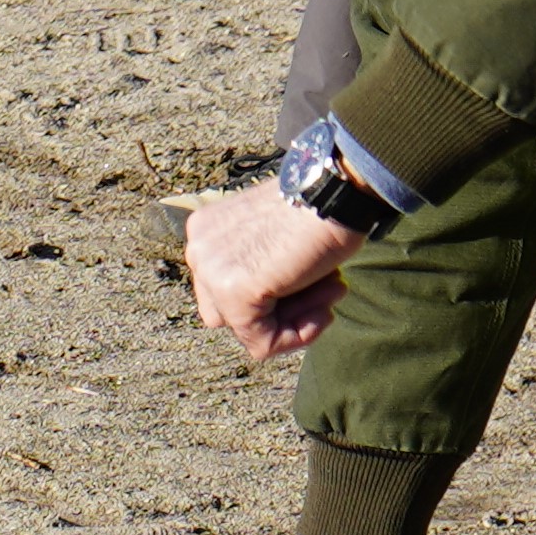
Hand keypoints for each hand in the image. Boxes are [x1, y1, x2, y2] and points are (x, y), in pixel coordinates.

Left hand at [181, 181, 363, 367]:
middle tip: (325, 290)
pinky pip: (261, 343)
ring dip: (296, 321)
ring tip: (332, 290)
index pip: (225, 290)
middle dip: (281, 311)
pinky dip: (297, 337)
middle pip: (230, 313)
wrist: (336, 190)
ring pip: (248, 330)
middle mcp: (199, 249)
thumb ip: (259, 267)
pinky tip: (324, 313)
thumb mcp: (275, 238)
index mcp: (206, 232)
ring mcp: (212, 271)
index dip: (273, 296)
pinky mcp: (234, 292)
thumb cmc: (319, 208)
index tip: (314, 281)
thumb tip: (271, 311)